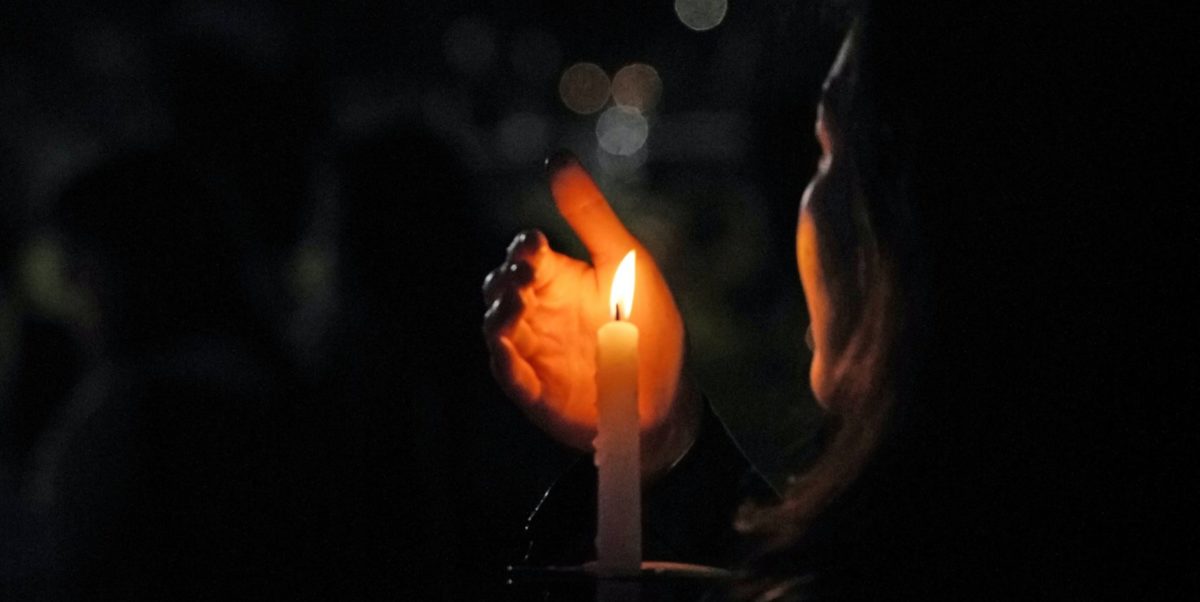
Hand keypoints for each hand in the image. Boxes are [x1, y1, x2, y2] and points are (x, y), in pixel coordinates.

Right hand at [483, 152, 699, 480]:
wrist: (667, 395)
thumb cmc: (649, 324)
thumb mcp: (625, 261)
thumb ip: (589, 214)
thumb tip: (557, 157)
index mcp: (558, 277)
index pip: (524, 253)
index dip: (523, 247)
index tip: (535, 244)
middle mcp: (538, 311)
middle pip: (499, 287)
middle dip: (505, 279)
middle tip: (524, 276)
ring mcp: (533, 351)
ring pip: (496, 328)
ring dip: (499, 315)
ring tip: (514, 307)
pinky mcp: (534, 390)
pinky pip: (508, 373)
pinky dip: (504, 360)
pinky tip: (509, 349)